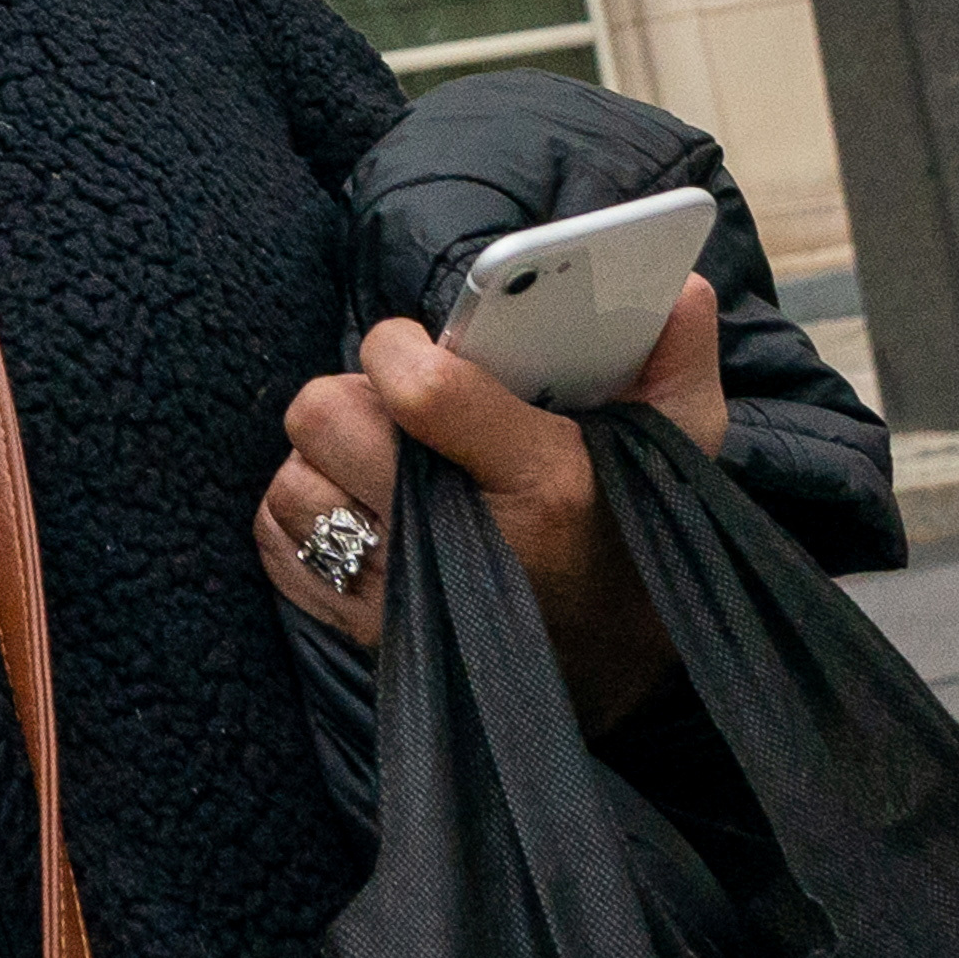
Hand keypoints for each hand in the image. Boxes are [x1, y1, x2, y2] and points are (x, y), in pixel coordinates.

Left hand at [255, 275, 725, 727]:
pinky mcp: (363, 632)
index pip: (419, 388)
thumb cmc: (637, 539)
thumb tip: (682, 285)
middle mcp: (463, 544)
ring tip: (379, 463)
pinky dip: (301, 520)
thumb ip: (673, 359)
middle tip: (395, 410)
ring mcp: (404, 598)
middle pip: (325, 418)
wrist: (615, 673)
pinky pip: (277, 543)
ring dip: (324, 462)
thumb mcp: (675, 452)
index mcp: (543, 485)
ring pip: (293, 480)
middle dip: (352, 398)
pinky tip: (357, 510)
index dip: (396, 347)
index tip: (412, 346)